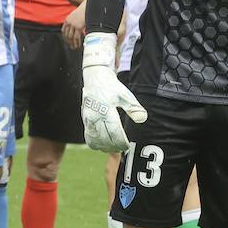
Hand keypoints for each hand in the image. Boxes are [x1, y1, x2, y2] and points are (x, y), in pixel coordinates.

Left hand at [62, 3, 86, 49]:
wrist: (88, 5)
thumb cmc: (84, 10)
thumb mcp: (76, 15)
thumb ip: (74, 22)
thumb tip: (76, 29)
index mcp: (67, 20)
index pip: (63, 31)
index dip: (65, 37)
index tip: (67, 41)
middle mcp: (69, 22)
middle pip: (66, 35)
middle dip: (68, 42)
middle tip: (71, 46)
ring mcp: (73, 25)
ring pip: (71, 37)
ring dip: (73, 43)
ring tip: (75, 47)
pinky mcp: (78, 27)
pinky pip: (76, 37)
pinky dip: (77, 42)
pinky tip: (79, 44)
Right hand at [81, 32, 146, 151]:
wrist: (95, 77)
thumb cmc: (112, 87)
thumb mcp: (125, 95)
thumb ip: (133, 108)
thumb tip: (143, 119)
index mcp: (106, 110)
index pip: (113, 132)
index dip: (121, 142)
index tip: (127, 146)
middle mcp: (94, 116)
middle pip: (104, 139)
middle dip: (114, 147)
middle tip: (123, 150)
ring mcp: (88, 119)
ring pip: (94, 140)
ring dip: (104, 147)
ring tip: (114, 149)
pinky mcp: (84, 120)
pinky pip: (88, 137)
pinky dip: (95, 144)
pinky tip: (103, 146)